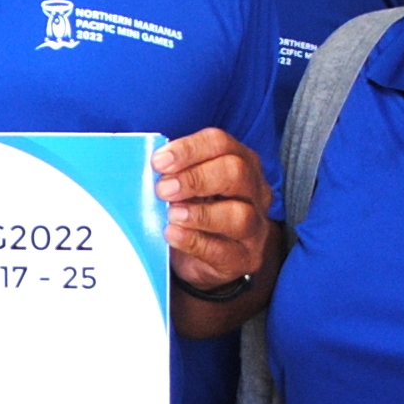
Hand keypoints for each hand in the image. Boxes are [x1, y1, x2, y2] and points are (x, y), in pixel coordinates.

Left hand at [156, 129, 270, 293]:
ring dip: (200, 213)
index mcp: (241, 162)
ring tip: (171, 215)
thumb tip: (149, 169)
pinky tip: (173, 235)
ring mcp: (255, 226)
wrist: (208, 259)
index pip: (221, 144)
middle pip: (236, 173)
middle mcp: (255, 191)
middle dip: (195, 178)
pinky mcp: (245, 258)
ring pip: (239, 215)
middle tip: (163, 189)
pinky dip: (194, 241)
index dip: (189, 149)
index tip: (159, 162)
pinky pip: (224, 250)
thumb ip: (174, 174)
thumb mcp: (188, 186)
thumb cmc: (197, 211)